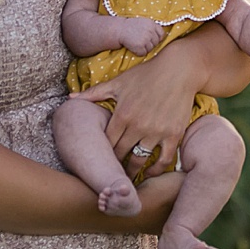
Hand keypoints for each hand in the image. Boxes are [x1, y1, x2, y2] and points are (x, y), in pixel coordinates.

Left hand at [74, 43, 202, 180]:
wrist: (179, 70)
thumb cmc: (146, 74)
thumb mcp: (118, 82)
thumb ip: (94, 93)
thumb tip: (70, 98)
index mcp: (122, 114)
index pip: (106, 143)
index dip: (101, 153)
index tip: (99, 159)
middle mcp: (138, 126)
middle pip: (120, 154)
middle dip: (113, 165)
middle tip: (110, 174)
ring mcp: (156, 132)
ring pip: (139, 160)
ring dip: (131, 171)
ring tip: (126, 179)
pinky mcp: (173, 134)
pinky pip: (164, 160)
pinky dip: (156, 170)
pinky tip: (150, 172)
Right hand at [119, 18, 166, 56]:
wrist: (120, 30)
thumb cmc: (131, 26)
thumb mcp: (144, 22)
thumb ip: (152, 27)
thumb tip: (161, 38)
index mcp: (152, 24)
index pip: (161, 34)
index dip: (157, 38)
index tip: (152, 39)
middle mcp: (150, 31)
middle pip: (156, 43)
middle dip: (150, 44)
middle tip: (141, 41)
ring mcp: (145, 39)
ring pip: (150, 49)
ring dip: (144, 48)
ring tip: (137, 43)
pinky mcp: (140, 46)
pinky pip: (143, 53)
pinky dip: (139, 52)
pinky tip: (134, 47)